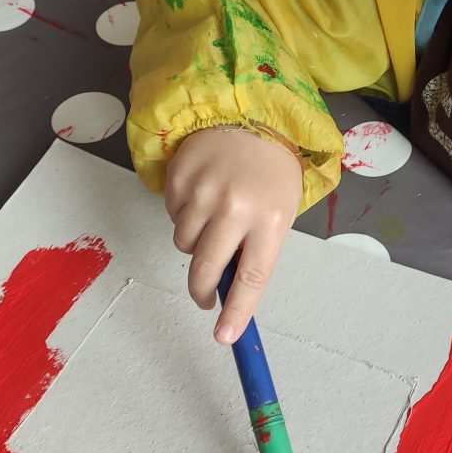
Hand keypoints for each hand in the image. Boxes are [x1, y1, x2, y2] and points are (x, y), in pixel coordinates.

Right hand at [165, 127, 302, 343]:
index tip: (224, 336)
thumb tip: (229, 289)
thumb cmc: (270, 173)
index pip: (251, 278)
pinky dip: (185, 216)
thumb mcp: (279, 212)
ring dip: (195, 244)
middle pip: (206, 269)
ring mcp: (204, 193)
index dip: (236, 311)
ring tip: (214, 219)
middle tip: (206, 295)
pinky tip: (202, 196)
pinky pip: (173, 217)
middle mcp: (235, 208)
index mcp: (270, 220)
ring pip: (184, 245)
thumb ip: (257, 249)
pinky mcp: (180, 180)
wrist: (248, 116)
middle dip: (202, 290)